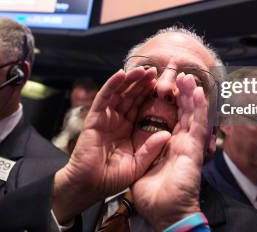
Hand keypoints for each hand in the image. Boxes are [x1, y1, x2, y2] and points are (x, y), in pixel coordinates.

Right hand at [53, 67, 169, 223]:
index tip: (163, 84)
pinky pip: (104, 97)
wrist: (90, 186)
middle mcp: (117, 120)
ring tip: (143, 69)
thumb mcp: (138, 164)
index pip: (141, 107)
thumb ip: (151, 149)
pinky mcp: (94, 118)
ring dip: (130, 80)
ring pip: (119, 93)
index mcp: (128, 129)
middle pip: (131, 96)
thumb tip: (167, 135)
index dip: (150, 95)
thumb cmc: (112, 178)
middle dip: (142, 83)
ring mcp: (105, 118)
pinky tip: (121, 74)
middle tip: (155, 70)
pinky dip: (112, 85)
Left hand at [132, 73, 207, 230]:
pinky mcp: (194, 150)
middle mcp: (181, 143)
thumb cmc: (155, 197)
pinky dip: (199, 108)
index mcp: (169, 146)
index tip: (163, 87)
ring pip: (193, 114)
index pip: (169, 118)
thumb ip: (145, 151)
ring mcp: (189, 145)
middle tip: (179, 76)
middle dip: (181, 93)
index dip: (167, 102)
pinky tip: (198, 92)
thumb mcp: (143, 167)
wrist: (165, 214)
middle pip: (183, 112)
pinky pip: (198, 125)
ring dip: (191, 95)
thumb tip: (141, 140)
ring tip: (188, 77)